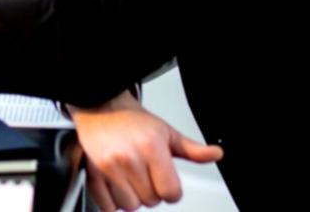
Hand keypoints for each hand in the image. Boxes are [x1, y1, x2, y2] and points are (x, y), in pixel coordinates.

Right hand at [69, 92, 221, 210]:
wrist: (100, 108)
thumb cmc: (132, 121)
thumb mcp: (166, 131)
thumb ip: (192, 149)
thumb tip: (215, 154)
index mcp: (151, 148)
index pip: (171, 193)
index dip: (171, 190)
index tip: (166, 182)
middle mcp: (130, 158)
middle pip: (151, 201)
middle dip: (151, 192)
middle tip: (145, 175)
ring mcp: (109, 167)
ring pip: (130, 206)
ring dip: (132, 198)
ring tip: (130, 179)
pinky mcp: (93, 174)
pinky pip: (107, 206)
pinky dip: (113, 202)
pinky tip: (116, 185)